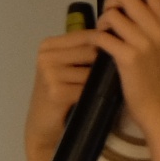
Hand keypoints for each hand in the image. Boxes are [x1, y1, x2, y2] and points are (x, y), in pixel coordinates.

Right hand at [27, 27, 103, 160]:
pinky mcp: (55, 91)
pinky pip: (88, 88)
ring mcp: (49, 73)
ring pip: (91, 71)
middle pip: (91, 51)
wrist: (42, 125)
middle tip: (101, 79)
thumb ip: (84, 50)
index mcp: (48, 45)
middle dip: (102, 64)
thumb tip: (117, 38)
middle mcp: (46, 56)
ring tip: (91, 91)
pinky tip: (86, 101)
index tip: (115, 56)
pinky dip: (92, 95)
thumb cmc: (59, 93)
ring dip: (97, 82)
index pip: (86, 35)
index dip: (105, 44)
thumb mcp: (67, 66)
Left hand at [96, 0, 159, 136]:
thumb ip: (152, 24)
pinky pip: (102, 36)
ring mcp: (145, 43)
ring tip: (104, 36)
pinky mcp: (129, 57)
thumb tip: (131, 3)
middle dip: (110, 4)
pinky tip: (99, 47)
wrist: (159, 107)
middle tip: (107, 19)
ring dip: (102, 23)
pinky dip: (96, 39)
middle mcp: (159, 30)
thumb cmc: (157, 78)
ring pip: (112, 15)